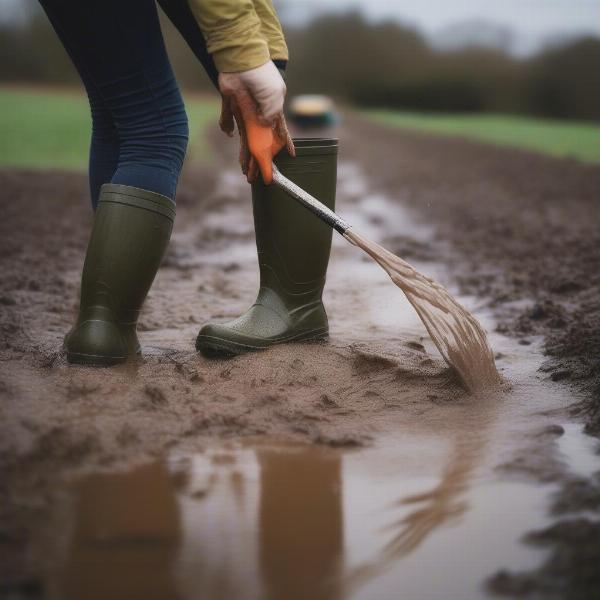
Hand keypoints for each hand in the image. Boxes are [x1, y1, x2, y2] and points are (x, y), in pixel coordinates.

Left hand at [219, 62, 294, 182]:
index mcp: (273, 111)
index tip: (290, 157)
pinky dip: (227, 127)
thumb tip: (263, 127)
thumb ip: (271, 114)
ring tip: (245, 172)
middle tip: (258, 177)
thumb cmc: (261, 77)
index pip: (281, 133)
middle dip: (259, 161)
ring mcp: (244, 111)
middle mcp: (259, 114)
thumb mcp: (274, 96)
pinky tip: (230, 135)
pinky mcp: (231, 106)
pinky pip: (228, 121)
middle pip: (260, 142)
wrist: (240, 61)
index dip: (286, 145)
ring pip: (245, 139)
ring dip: (245, 156)